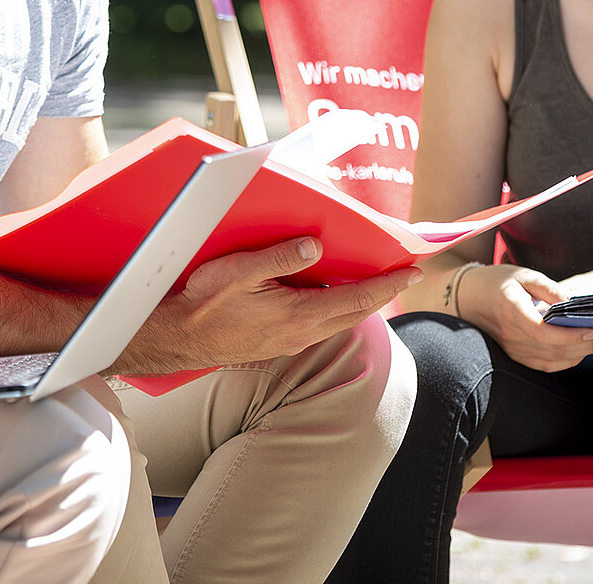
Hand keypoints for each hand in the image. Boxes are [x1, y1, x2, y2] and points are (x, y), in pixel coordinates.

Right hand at [137, 237, 419, 373]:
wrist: (179, 338)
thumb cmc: (204, 303)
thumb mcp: (240, 271)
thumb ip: (280, 258)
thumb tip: (317, 246)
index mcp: (299, 314)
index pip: (357, 299)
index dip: (388, 284)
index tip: (413, 270)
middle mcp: (301, 334)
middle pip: (354, 313)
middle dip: (382, 293)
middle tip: (404, 274)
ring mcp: (290, 343)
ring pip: (337, 322)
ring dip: (359, 304)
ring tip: (373, 284)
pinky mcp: (278, 346)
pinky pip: (320, 327)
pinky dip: (336, 311)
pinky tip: (330, 298)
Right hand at [456, 264, 592, 373]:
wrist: (467, 296)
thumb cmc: (496, 282)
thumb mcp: (523, 275)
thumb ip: (548, 289)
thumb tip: (573, 302)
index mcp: (511, 311)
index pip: (543, 332)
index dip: (570, 336)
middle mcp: (510, 334)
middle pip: (554, 349)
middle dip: (588, 345)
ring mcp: (511, 348)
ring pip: (552, 361)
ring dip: (581, 354)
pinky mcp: (515, 355)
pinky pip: (544, 365)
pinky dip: (566, 361)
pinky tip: (582, 352)